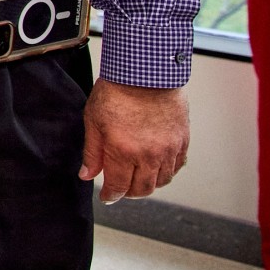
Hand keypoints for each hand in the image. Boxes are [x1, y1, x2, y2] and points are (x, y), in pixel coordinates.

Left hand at [80, 79, 188, 203]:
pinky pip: (177, 167)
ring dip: (149, 184)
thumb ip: (92, 152)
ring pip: (162, 181)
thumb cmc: (116, 92)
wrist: (145, 72)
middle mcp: (148, 155)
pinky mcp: (182, 141)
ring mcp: (168, 149)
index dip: (111, 195)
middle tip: (121, 188)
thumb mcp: (93, 121)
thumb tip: (86, 175)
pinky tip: (157, 167)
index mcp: (122, 151)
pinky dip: (167, 172)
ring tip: (138, 178)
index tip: (107, 196)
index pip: (118, 186)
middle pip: (142, 189)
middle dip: (129, 193)